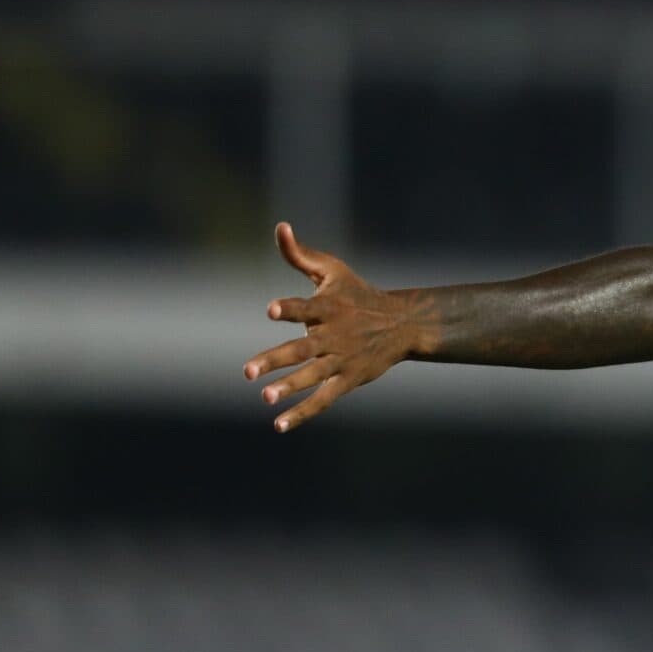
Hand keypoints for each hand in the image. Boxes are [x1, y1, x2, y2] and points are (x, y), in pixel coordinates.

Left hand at [241, 223, 431, 431]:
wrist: (404, 324)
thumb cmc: (359, 294)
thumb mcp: (333, 271)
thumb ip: (300, 255)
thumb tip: (280, 227)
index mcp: (328, 308)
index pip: (305, 307)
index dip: (289, 309)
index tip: (271, 310)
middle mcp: (333, 335)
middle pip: (301, 349)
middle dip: (275, 360)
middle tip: (248, 372)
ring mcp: (341, 360)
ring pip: (312, 376)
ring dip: (289, 387)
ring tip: (264, 397)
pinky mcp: (348, 379)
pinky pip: (323, 399)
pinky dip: (303, 412)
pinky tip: (279, 424)